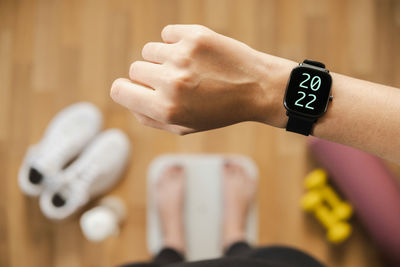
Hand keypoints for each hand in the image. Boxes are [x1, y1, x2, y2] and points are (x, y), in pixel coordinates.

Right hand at [111, 24, 292, 133]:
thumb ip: (150, 117)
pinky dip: (176, 42)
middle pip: (135, 69)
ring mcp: (182, 56)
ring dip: (164, 59)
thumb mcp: (184, 126)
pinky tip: (195, 54)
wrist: (258, 88)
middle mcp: (171, 82)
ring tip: (189, 68)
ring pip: (150, 50)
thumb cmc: (219, 111)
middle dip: (151, 76)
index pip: (119, 90)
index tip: (136, 88)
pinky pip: (167, 33)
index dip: (125, 89)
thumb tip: (129, 98)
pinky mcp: (196, 36)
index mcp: (166, 109)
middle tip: (176, 82)